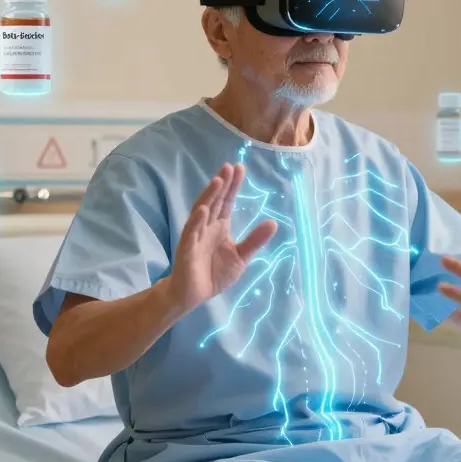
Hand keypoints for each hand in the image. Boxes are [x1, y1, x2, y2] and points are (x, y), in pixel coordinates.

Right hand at [162, 163, 276, 310]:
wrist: (192, 295)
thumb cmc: (214, 273)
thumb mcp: (241, 257)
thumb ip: (255, 240)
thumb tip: (274, 222)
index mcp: (220, 226)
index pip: (227, 201)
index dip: (233, 186)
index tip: (239, 168)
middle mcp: (207, 226)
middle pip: (215, 201)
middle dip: (221, 184)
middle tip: (229, 167)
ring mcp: (195, 236)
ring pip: (202, 212)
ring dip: (209, 196)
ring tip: (217, 180)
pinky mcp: (187, 250)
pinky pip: (191, 233)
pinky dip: (196, 221)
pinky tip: (203, 210)